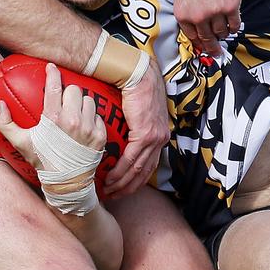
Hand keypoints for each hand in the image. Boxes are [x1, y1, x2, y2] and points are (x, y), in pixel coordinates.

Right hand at [0, 63, 105, 169]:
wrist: (66, 182)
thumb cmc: (42, 161)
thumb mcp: (20, 143)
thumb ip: (6, 124)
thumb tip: (0, 105)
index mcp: (53, 119)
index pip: (55, 86)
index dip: (53, 73)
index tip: (51, 67)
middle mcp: (72, 121)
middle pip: (74, 90)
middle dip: (68, 92)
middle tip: (64, 100)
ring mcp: (88, 128)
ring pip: (89, 100)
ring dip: (81, 104)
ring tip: (75, 112)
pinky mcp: (100, 135)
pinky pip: (98, 116)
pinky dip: (92, 118)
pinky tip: (84, 124)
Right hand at [104, 56, 168, 196]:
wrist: (138, 74)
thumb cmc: (136, 89)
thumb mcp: (138, 112)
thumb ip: (134, 126)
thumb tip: (122, 135)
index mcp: (160, 135)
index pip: (150, 165)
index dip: (137, 180)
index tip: (124, 189)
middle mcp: (160, 139)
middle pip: (145, 171)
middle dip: (129, 186)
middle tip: (114, 195)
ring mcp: (154, 137)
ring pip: (138, 168)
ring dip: (122, 182)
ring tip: (109, 190)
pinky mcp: (145, 134)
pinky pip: (131, 158)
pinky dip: (120, 170)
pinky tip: (110, 178)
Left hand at [174, 0, 240, 55]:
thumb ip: (187, 11)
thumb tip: (195, 30)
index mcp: (182, 14)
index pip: (191, 36)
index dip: (199, 42)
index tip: (204, 47)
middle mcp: (198, 16)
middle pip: (207, 38)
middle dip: (212, 47)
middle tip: (217, 53)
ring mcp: (215, 12)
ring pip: (221, 32)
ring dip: (223, 34)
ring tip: (224, 33)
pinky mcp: (231, 6)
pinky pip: (234, 25)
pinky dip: (234, 27)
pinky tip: (233, 26)